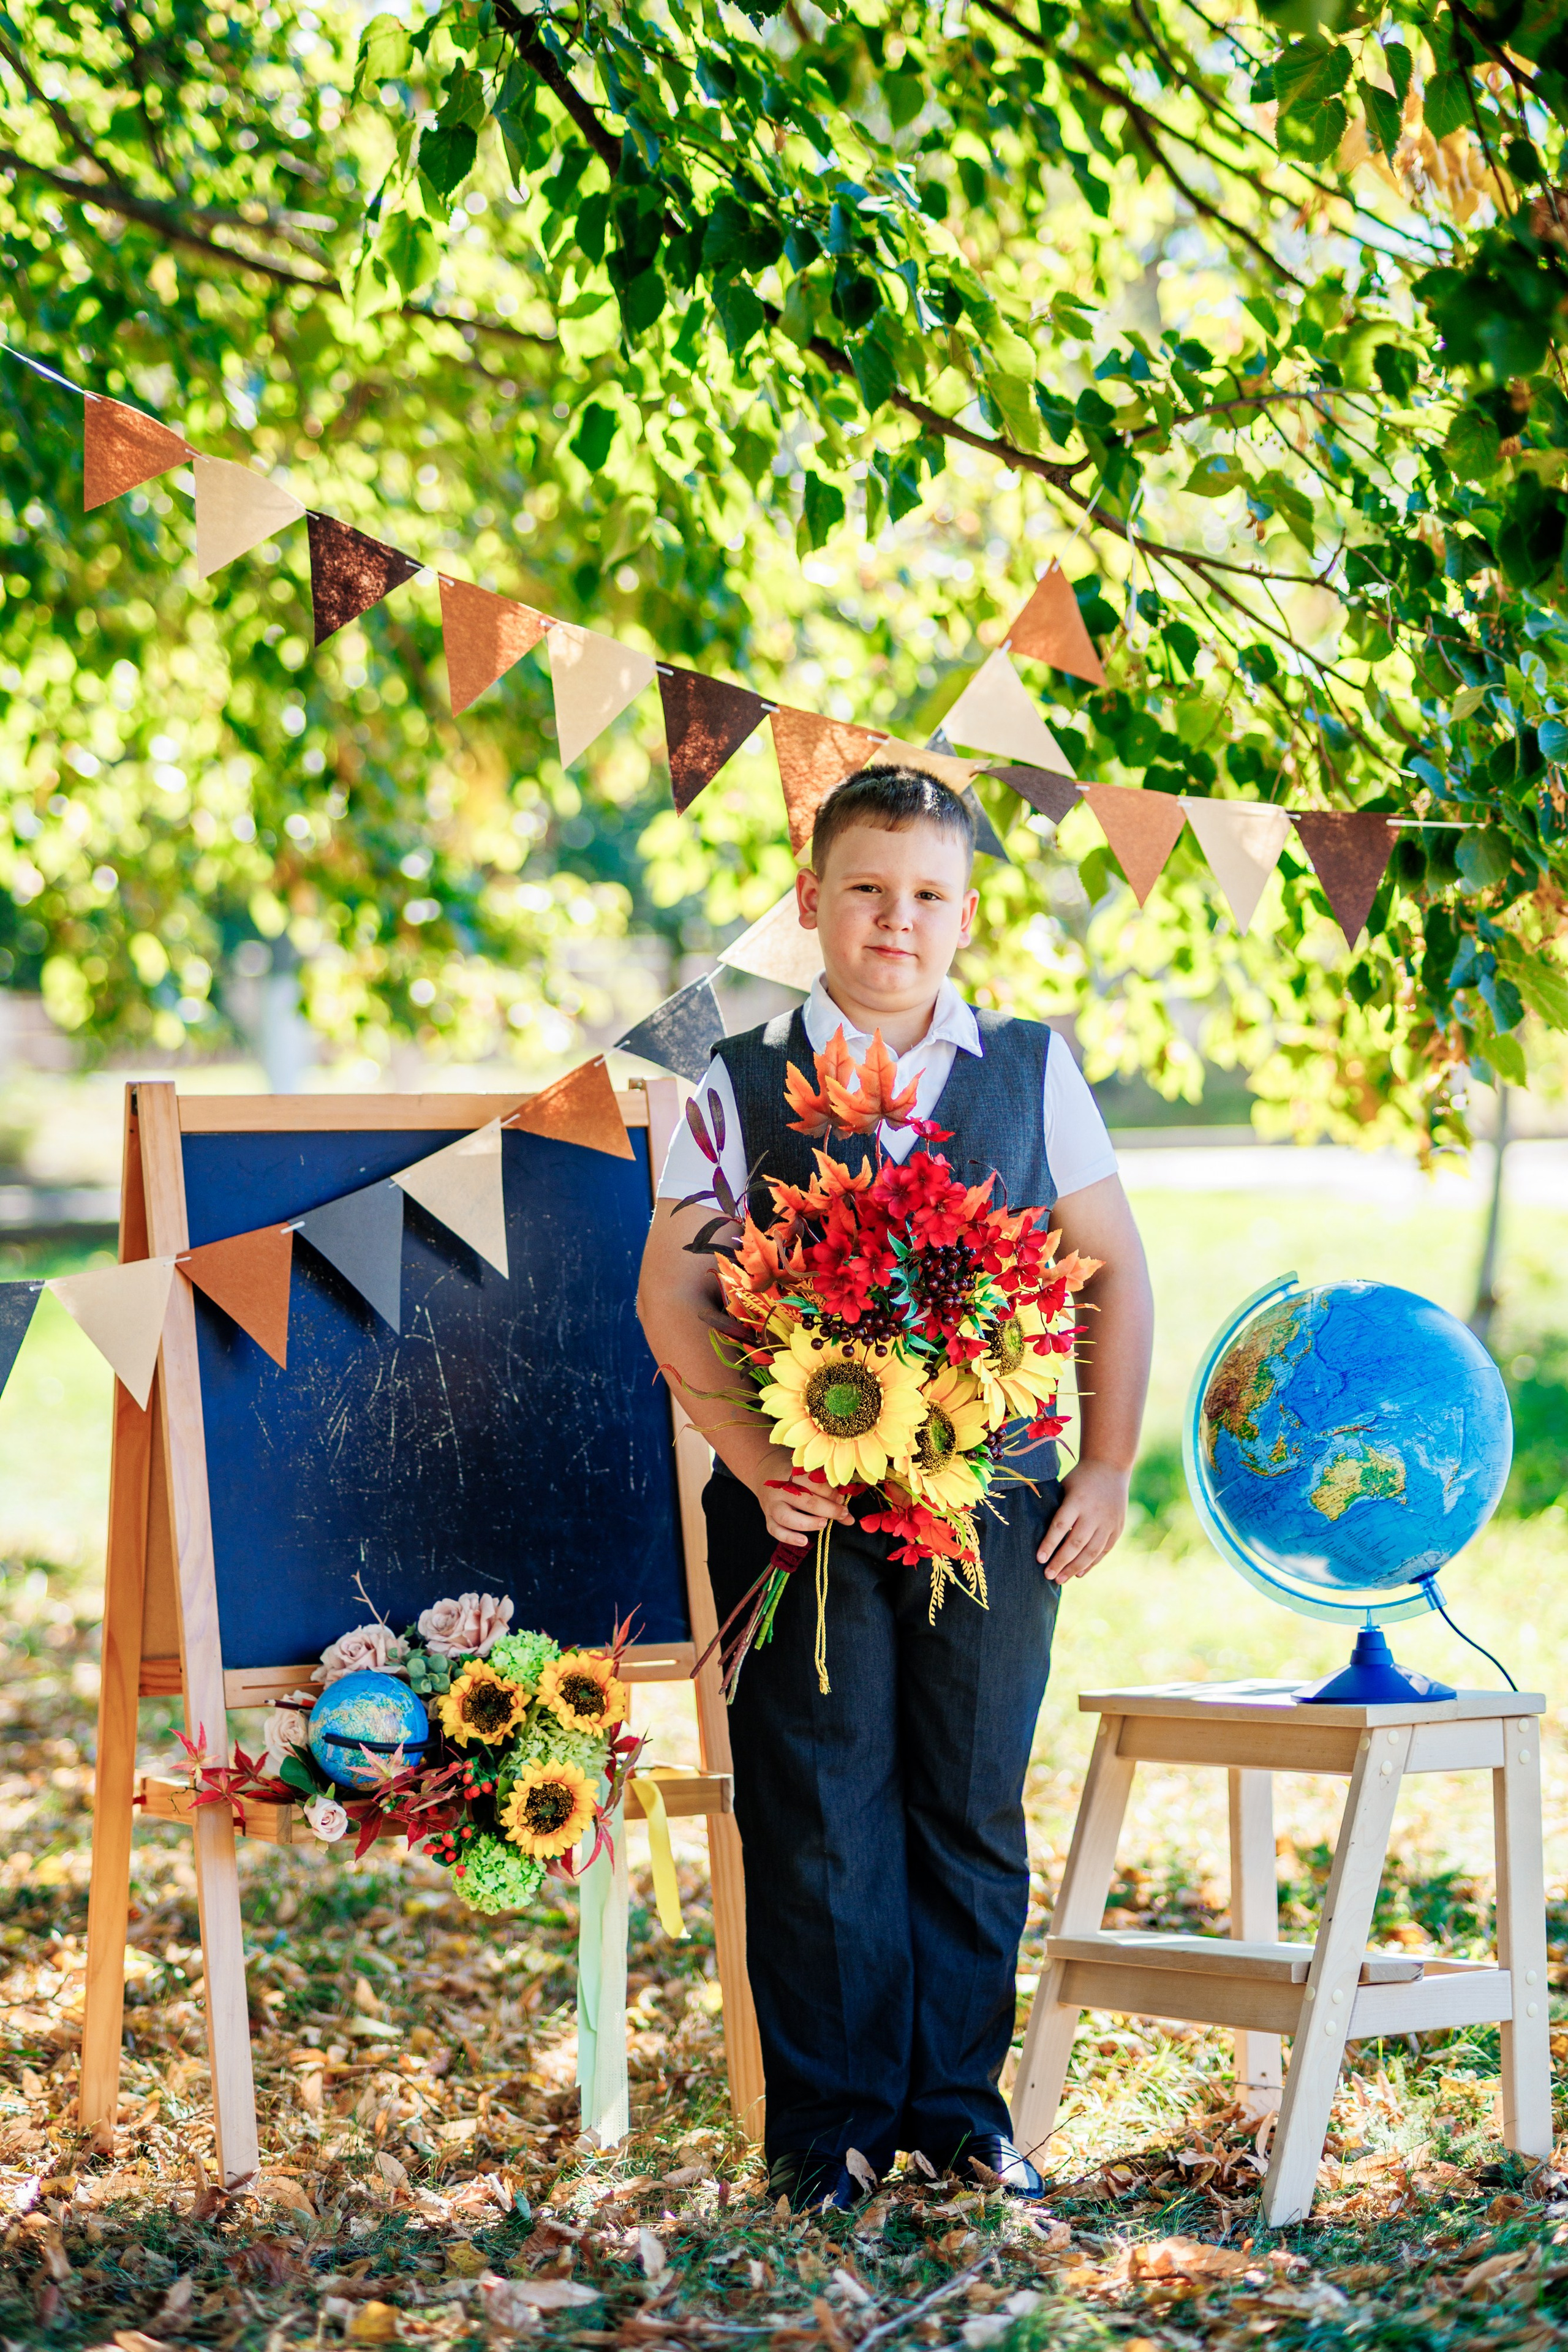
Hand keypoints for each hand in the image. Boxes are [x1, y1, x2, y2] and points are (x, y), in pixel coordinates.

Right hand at [752, 1455, 853, 1546]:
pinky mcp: (768, 1517)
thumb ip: (830, 1495)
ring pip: (788, 1517)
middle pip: (806, 1501)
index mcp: (794, 1473)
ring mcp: (773, 1504)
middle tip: (842, 1513)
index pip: (815, 1484)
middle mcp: (782, 1489)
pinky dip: (789, 1538)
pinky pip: (775, 1530)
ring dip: (809, 1523)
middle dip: (828, 1509)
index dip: (832, 1493)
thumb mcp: (810, 1477)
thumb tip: (850, 1519)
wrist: (765, 1471)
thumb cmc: (795, 1475)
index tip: (842, 1499)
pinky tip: (804, 1542)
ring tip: (824, 1524)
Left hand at [1037, 1459, 1129, 1582]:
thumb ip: (1055, 1509)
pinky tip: (1079, 1573)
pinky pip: (1103, 1551)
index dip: (1049, 1544)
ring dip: (1075, 1567)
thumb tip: (1033, 1533)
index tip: (1039, 1559)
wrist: (1110, 1467)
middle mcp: (1094, 1513)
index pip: (1061, 1526)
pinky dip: (1091, 1564)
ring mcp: (1108, 1522)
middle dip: (1061, 1562)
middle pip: (1076, 1543)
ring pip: (1091, 1551)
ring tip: (1060, 1579)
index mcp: (1077, 1500)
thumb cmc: (1079, 1479)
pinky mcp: (1117, 1528)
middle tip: (1048, 1575)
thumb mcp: (1064, 1487)